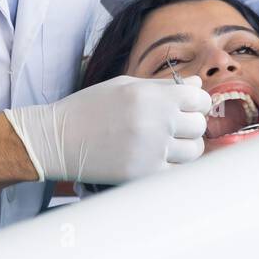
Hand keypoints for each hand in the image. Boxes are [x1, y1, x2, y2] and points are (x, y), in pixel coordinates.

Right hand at [3, 75, 211, 184]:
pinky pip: (176, 171)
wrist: (59, 139)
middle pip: (199, 125)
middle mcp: (156, 122)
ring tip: (165, 143)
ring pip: (194, 151)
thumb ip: (163, 86)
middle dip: (190, 124)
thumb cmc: (90, 107)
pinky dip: (170, 165)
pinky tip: (153, 158)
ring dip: (185, 147)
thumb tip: (196, 84)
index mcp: (152, 96)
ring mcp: (151, 150)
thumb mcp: (125, 86)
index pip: (199, 98)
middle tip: (173, 126)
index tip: (187, 106)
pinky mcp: (143, 174)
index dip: (196, 102)